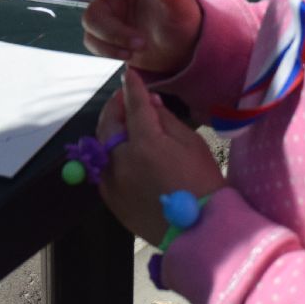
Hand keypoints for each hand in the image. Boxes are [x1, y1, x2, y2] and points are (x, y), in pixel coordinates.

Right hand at [37, 0, 201, 72]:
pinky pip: (94, 40)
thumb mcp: (182, 9)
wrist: (179, 51)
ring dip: (111, 34)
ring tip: (138, 45)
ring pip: (93, 19)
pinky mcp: (104, 33)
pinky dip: (108, 50)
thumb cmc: (181, 20)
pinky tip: (127, 54)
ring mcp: (109, 10)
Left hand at [96, 69, 223, 243]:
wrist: (199, 229)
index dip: (132, 86)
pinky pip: (103, 169)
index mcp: (144, 144)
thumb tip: (149, 103)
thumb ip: (165, 119)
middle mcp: (121, 161)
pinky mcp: (110, 200)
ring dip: (110, 129)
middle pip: (108, 124)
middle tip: (125, 97)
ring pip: (102, 146)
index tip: (129, 73)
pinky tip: (123, 151)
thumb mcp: (191, 143)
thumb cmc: (203, 182)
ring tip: (124, 122)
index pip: (133, 105)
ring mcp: (112, 182)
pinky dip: (110, 155)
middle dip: (115, 106)